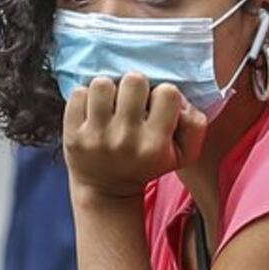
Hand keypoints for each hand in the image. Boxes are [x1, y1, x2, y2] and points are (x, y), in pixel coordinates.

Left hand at [60, 74, 191, 200]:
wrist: (106, 189)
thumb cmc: (146, 163)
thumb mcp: (183, 155)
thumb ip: (195, 124)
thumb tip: (180, 100)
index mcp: (155, 145)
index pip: (168, 92)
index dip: (162, 95)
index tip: (154, 109)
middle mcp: (125, 140)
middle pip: (134, 80)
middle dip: (134, 88)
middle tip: (130, 103)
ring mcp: (96, 137)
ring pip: (103, 83)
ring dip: (108, 90)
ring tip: (110, 106)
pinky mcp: (72, 135)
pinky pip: (78, 94)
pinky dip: (86, 98)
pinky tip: (93, 113)